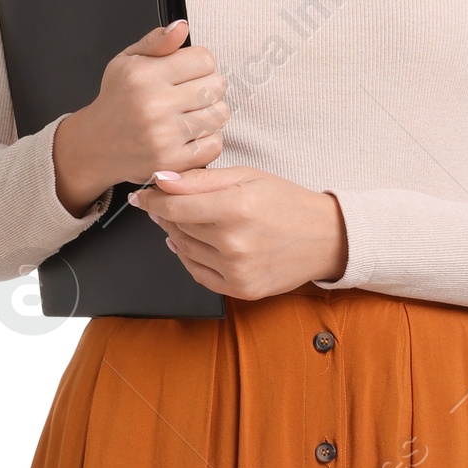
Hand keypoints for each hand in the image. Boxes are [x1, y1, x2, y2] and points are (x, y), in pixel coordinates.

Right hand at [51, 20, 227, 213]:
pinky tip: (191, 134)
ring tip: (191, 113)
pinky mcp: (172, 161)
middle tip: (191, 93)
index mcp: (144, 76)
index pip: (204, 59)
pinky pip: (214, 144)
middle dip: (208, 86)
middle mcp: (154, 105)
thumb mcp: (127, 61)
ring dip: (211, 112)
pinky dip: (208, 138)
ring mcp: (164, 136)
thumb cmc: (116, 101)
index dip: (201, 63)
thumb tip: (182, 27)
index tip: (190, 71)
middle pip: (216, 85)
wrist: (96, 145)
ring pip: (219, 114)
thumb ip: (156, 42)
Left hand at [127, 164, 347, 299]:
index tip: (142, 195)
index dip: (153, 199)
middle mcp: (235, 243)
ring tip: (185, 220)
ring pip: (185, 249)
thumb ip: (202, 180)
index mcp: (237, 208)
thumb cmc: (287, 203)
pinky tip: (191, 243)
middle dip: (166, 213)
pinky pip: (198, 273)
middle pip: (178, 226)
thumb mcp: (247, 178)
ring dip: (177, 234)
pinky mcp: (241, 289)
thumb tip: (162, 179)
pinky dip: (188, 257)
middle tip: (166, 202)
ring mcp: (237, 270)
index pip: (176, 205)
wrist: (325, 238)